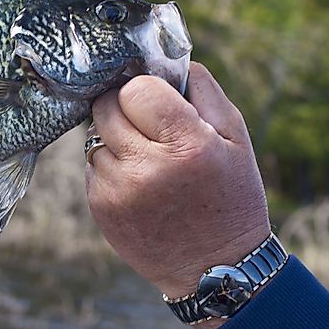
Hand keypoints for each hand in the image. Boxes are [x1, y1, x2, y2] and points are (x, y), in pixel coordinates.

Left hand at [86, 61, 270, 328]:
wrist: (214, 268)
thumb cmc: (230, 197)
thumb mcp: (236, 140)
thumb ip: (204, 92)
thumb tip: (168, 60)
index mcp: (186, 145)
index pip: (137, 89)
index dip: (145, 91)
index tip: (155, 102)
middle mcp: (146, 168)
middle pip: (107, 108)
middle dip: (123, 108)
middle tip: (144, 124)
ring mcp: (118, 190)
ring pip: (94, 136)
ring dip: (114, 138)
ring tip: (145, 158)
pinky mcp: (100, 208)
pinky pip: (92, 165)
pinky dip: (109, 165)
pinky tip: (136, 182)